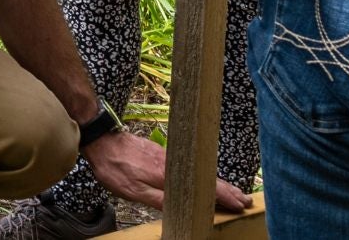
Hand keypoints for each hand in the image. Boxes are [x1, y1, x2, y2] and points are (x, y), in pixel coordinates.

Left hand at [83, 129, 248, 213]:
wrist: (102, 139)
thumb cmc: (115, 167)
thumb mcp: (133, 190)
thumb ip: (159, 199)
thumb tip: (183, 209)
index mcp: (169, 176)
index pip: (204, 187)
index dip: (224, 197)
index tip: (240, 204)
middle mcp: (174, 164)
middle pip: (207, 179)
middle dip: (228, 191)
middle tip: (245, 201)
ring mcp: (170, 157)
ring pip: (200, 172)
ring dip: (218, 183)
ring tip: (233, 193)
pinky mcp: (163, 153)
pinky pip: (191, 166)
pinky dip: (204, 174)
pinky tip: (207, 180)